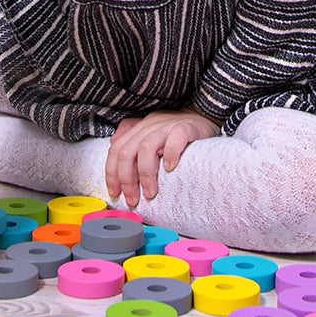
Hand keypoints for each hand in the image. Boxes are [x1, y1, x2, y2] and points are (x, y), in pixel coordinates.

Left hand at [105, 107, 219, 206]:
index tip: (115, 193)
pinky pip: (175, 139)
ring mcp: (167, 126)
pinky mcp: (186, 127)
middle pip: (127, 152)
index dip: (112, 173)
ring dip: (145, 174)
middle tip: (133, 199)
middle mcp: (149, 125)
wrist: (203, 117)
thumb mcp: (150, 131)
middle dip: (126, 179)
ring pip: (146, 147)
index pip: (116, 150)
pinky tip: (170, 169)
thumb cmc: (175, 131)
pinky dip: (170, 154)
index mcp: (139, 129)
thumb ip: (130, 135)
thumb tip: (112, 144)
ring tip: (150, 192)